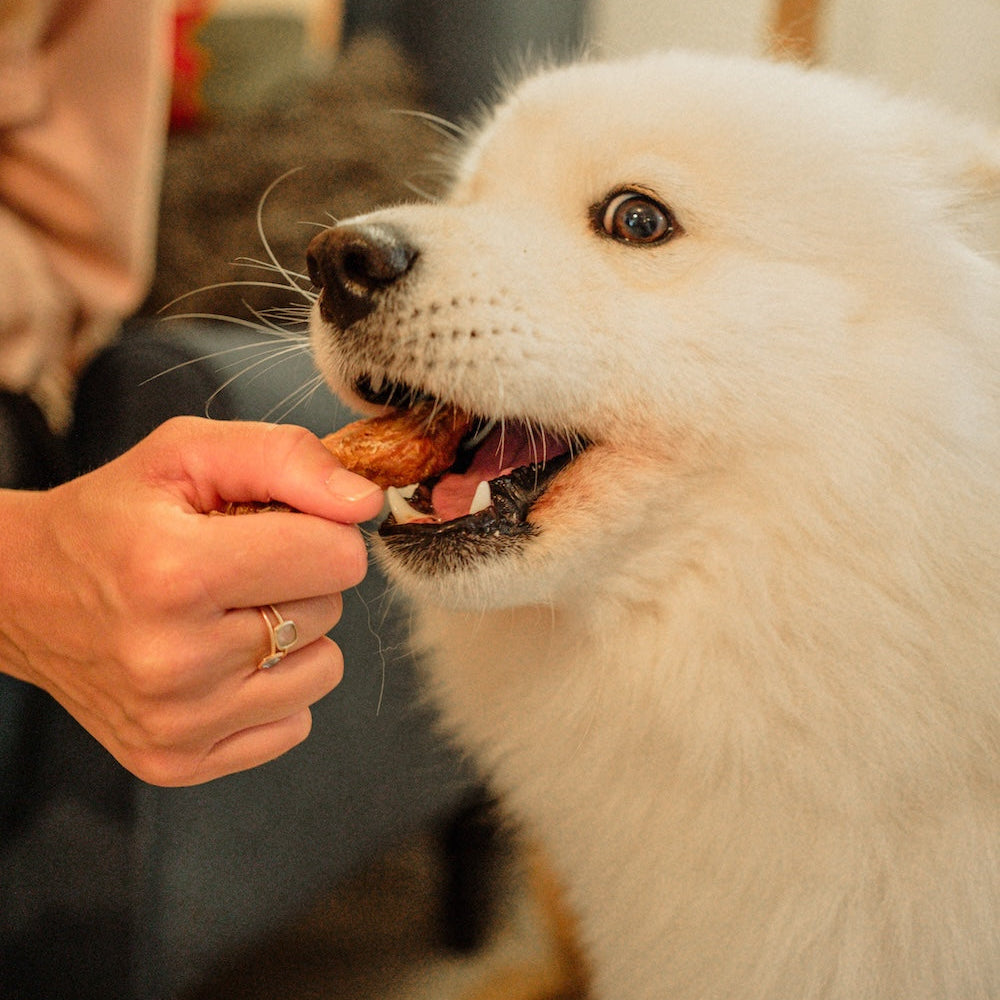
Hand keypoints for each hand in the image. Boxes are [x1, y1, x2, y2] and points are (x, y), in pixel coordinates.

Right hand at [0, 416, 383, 785]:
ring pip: (323, 670)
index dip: (319, 530)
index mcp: (176, 573)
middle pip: (331, 611)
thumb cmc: (113, 516)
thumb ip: (287, 458)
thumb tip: (364, 504)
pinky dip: (273, 688)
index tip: (278, 525)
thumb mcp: (187, 453)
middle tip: (234, 568)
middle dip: (299, 579)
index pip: (337, 559)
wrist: (21, 593)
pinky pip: (294, 723)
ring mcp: (176, 723)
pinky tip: (219, 660)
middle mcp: (176, 661)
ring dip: (294, 636)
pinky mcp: (177, 762)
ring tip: (227, 614)